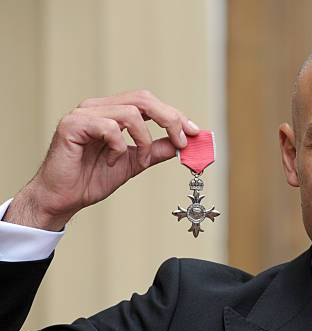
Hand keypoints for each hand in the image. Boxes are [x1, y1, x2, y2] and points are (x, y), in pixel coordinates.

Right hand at [4, 90, 199, 230]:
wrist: (63, 198)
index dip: (175, 115)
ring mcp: (84, 113)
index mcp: (112, 112)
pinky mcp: (72, 125)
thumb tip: (181, 144)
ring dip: (144, 141)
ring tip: (138, 162)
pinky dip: (119, 147)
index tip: (195, 133)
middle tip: (181, 142)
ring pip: (131, 113)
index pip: (150, 103)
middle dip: (170, 120)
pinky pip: (109, 128)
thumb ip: (155, 150)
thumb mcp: (134, 163)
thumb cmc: (92, 179)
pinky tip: (110, 162)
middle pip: (144, 99)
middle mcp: (99, 108)